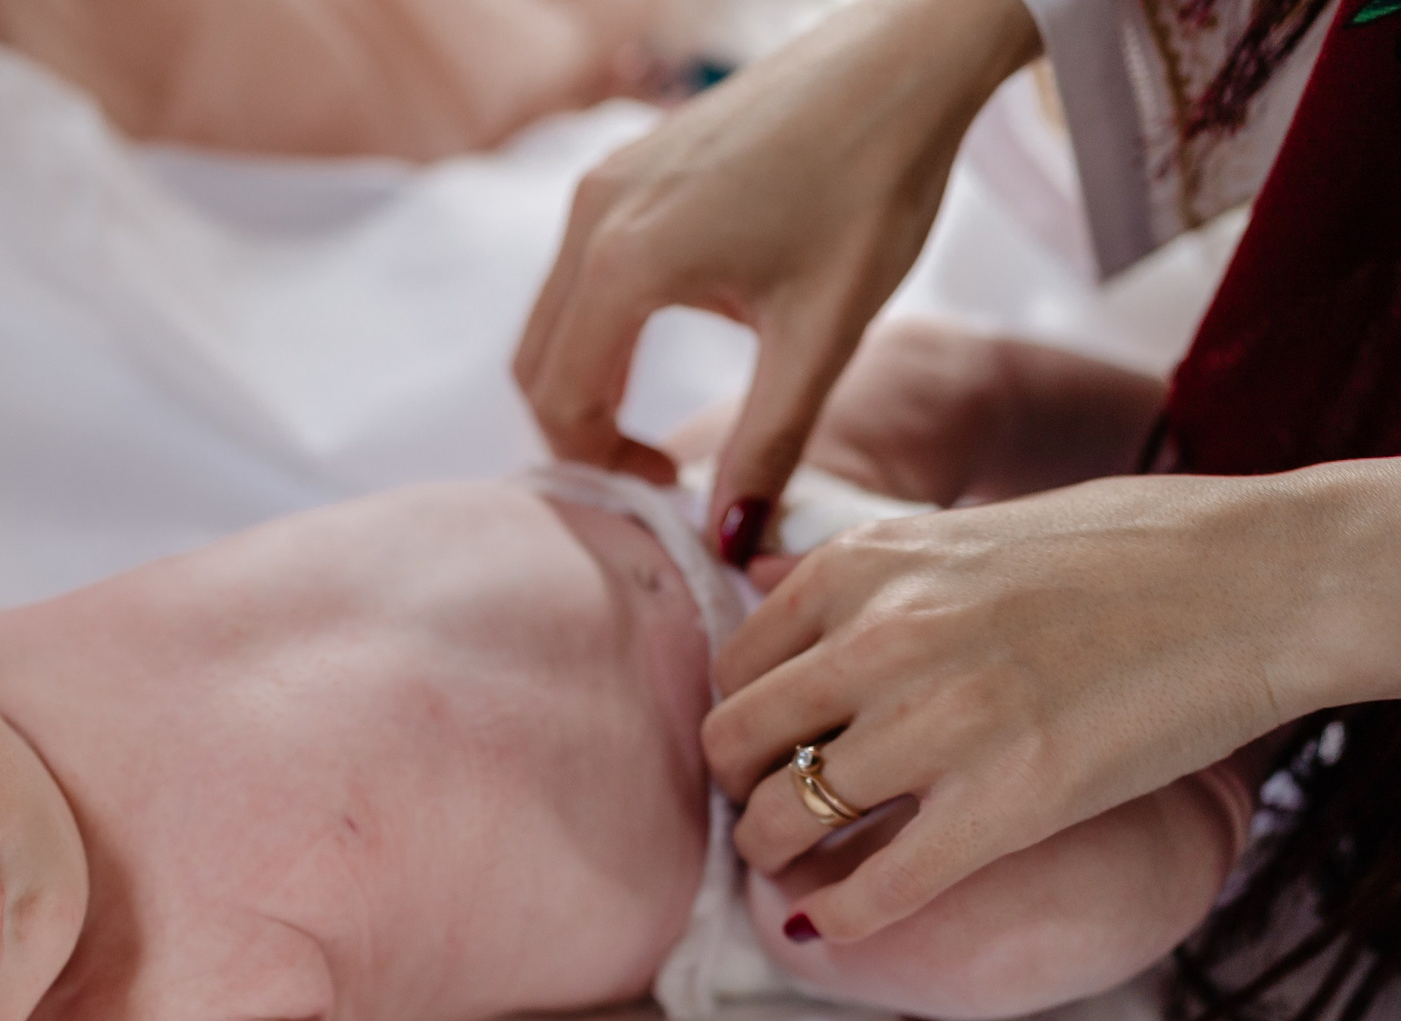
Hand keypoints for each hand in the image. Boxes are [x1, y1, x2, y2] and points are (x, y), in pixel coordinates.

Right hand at [512, 0, 1036, 553]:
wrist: (906, 53)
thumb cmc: (876, 181)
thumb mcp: (826, 331)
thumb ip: (768, 443)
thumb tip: (728, 543)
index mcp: (627, 262)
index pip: (561, 401)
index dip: (600, 468)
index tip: (668, 492)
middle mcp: (592, 217)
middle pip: (536, 364)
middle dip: (580, 433)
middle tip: (654, 474)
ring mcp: (601, 183)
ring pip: (551, 319)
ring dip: (587, 382)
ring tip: (656, 421)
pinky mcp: (623, 166)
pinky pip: (578, 271)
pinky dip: (599, 329)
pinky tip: (668, 342)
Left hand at [701, 468, 1393, 941]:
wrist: (1262, 580)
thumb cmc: (1125, 551)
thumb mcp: (960, 531)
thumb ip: (862, 571)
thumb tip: (759, 578)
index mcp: (862, 566)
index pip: (735, 667)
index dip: (742, 723)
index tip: (766, 753)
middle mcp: (880, 638)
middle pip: (735, 745)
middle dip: (739, 791)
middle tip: (770, 815)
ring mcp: (940, 722)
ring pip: (784, 819)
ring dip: (772, 857)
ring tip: (795, 868)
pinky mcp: (1007, 801)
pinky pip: (877, 888)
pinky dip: (839, 916)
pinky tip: (833, 923)